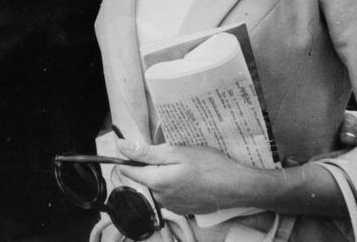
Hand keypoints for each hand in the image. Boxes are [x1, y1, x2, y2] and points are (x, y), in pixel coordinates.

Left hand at [114, 139, 253, 216]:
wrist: (235, 186)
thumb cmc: (208, 165)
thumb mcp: (176, 152)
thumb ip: (146, 152)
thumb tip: (121, 147)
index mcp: (156, 182)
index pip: (127, 171)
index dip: (128, 157)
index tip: (139, 147)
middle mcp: (160, 198)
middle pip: (143, 178)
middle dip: (150, 165)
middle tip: (171, 153)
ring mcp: (172, 206)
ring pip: (156, 186)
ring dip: (163, 174)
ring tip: (182, 165)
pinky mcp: (182, 209)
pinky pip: (169, 194)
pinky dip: (174, 184)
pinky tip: (189, 177)